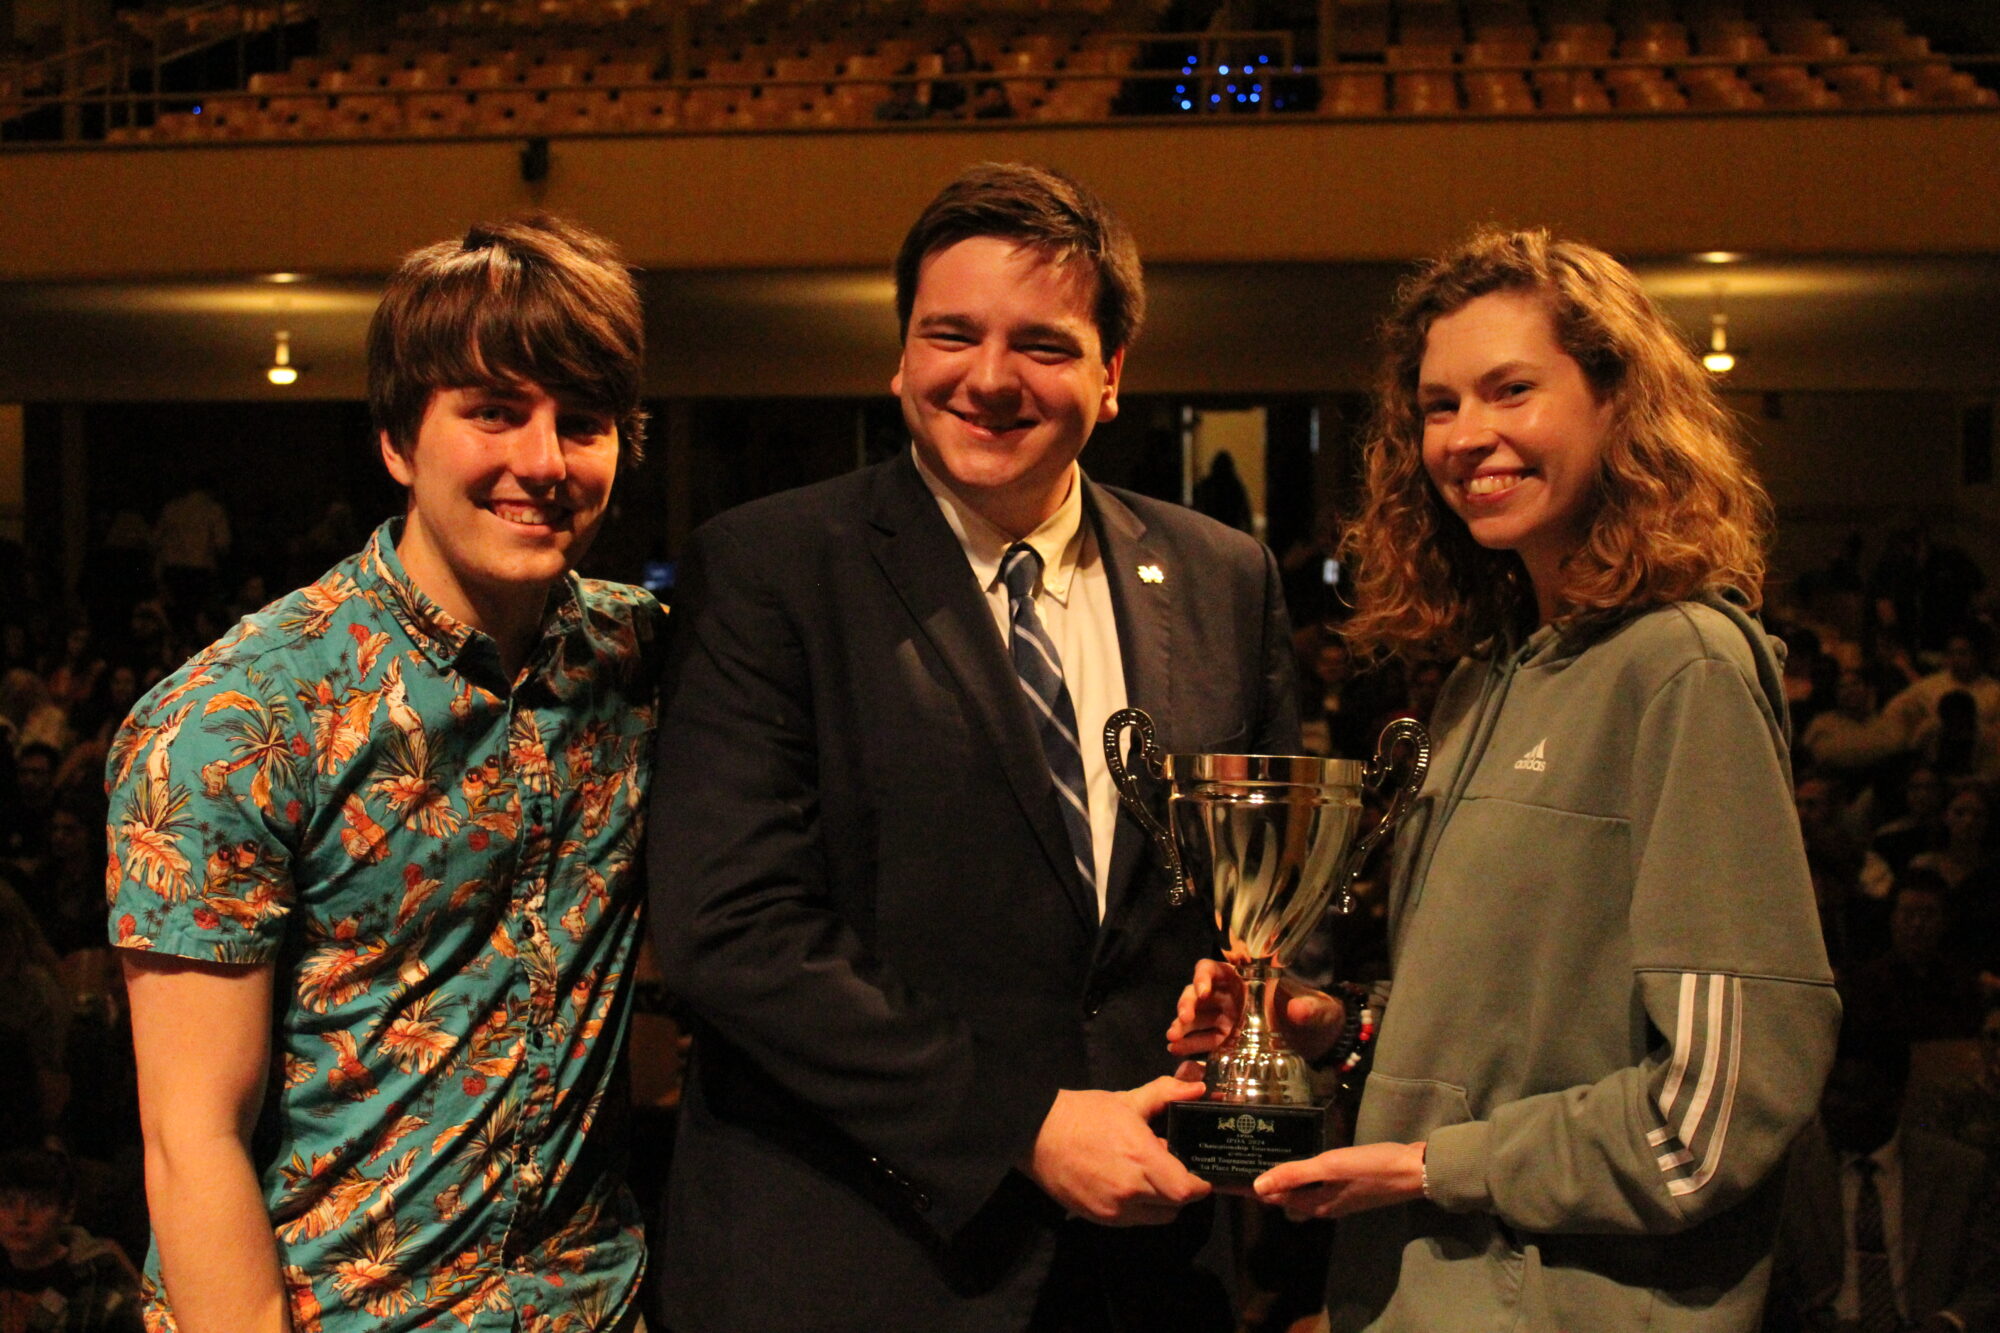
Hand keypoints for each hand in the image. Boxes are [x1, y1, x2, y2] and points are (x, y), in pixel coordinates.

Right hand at [1023, 1076, 1211, 1224]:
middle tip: (1174, 1170)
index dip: (1200, 1185)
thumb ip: (1165, 1094)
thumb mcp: (1127, 1100)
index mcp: (1141, 1159)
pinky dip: (1140, 1207)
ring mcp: (1113, 1209)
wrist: (1036, 1134)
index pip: (1186, 1190)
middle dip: (1181, 1191)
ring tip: (1150, 1177)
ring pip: (1156, 1217)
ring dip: (1162, 1202)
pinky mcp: (1099, 1218)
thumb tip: (1198, 1087)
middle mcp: (1130, 1191)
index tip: (1202, 1173)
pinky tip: (1129, 1184)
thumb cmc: (1083, 1114)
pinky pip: (1133, 1220)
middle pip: (1175, 1206)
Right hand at [1165, 959, 1344, 1063]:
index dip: (1204, 977)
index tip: (1203, 991)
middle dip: (1188, 1003)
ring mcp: (1229, 1020)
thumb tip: (1297, 1009)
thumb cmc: (1320, 1015)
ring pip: (1198, 1017)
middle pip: (1200, 993)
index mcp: (1249, 980)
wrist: (1324, 1041)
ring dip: (1183, 1026)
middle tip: (1183, 1019)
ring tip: (1173, 1040)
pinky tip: (1177, 1051)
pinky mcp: (1230, 1042)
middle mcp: (1234, 997)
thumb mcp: (1318, 1009)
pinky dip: (1191, 1045)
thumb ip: (1308, 1008)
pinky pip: (1205, 1041)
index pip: (1217, 970)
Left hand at [1253, 1141, 1426, 1221]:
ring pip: (1303, 1191)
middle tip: (1245, 1156)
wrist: (1414, 1170)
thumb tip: (1257, 1187)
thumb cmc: (1370, 1168)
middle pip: (1287, 1197)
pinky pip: (1318, 1184)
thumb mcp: (1330, 1167)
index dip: (1254, 1187)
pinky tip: (1305, 1157)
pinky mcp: (1351, 1188)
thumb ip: (1295, 1175)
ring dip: (1286, 1178)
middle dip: (1266, 1183)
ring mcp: (1339, 1197)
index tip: (1232, 1172)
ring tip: (1268, 1153)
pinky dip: (1305, 1174)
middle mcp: (1325, 1206)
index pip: (1274, 1198)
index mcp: (1316, 1204)